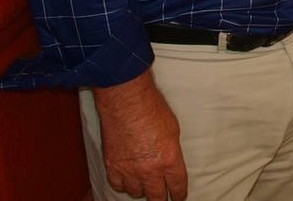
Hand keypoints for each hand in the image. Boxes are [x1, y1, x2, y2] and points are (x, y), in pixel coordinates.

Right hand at [92, 70, 187, 200]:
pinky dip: (123, 184)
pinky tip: (127, 179)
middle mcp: (150, 170)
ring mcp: (129, 171)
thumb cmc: (152, 109)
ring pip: (136, 192)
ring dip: (141, 189)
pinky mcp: (113, 167)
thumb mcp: (173, 130)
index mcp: (169, 160)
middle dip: (161, 198)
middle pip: (156, 196)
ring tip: (144, 183)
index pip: (177, 185)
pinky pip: (118, 185)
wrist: (127, 102)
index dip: (179, 194)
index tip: (179, 197)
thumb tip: (170, 160)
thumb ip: (171, 150)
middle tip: (162, 197)